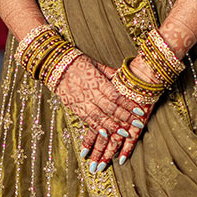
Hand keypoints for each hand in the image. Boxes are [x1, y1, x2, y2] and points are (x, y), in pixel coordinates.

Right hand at [55, 54, 146, 170]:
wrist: (55, 66)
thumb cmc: (78, 62)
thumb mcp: (96, 64)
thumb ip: (111, 74)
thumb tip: (126, 78)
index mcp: (97, 81)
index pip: (116, 95)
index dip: (128, 104)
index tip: (140, 110)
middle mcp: (90, 93)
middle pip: (110, 108)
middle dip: (125, 117)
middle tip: (138, 125)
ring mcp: (81, 101)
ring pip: (99, 116)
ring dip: (112, 126)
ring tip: (124, 134)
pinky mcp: (74, 107)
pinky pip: (86, 119)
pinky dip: (96, 128)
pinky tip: (105, 134)